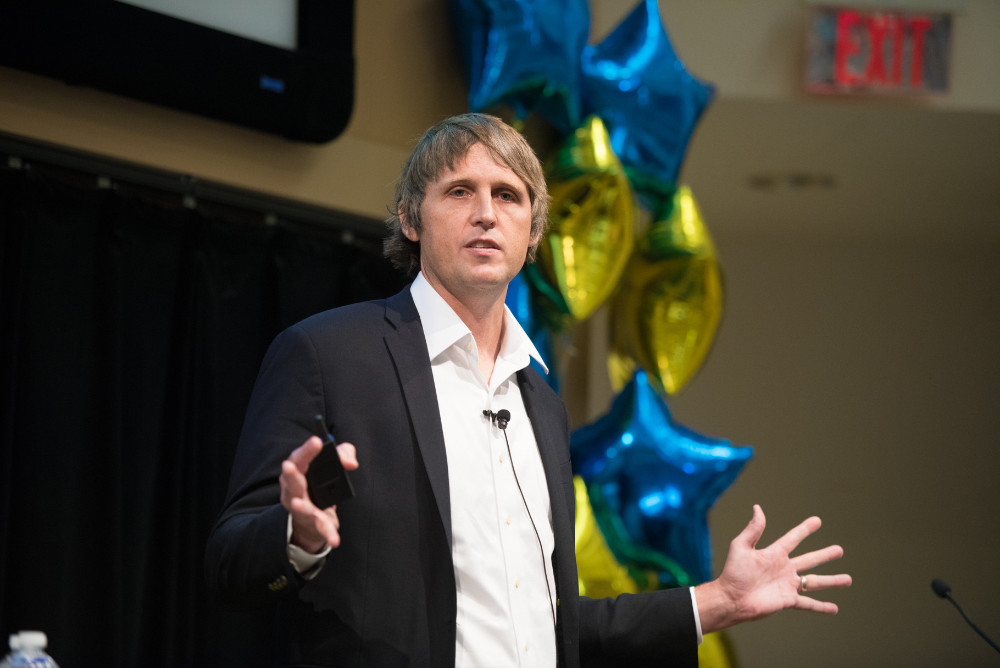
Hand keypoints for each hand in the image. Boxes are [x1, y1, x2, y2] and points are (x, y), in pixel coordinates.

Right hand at [279, 436, 358, 553]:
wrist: (315, 514)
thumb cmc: (320, 482)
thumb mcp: (334, 463)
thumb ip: (344, 454)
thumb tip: (351, 463)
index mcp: (298, 471)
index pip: (298, 457)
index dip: (306, 449)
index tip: (317, 441)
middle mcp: (294, 489)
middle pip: (292, 481)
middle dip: (290, 474)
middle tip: (289, 466)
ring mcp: (300, 508)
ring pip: (299, 507)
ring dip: (299, 505)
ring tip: (299, 503)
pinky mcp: (313, 523)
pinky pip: (320, 529)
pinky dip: (327, 534)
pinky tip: (335, 540)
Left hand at [695, 504, 851, 633]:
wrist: (731, 598)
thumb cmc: (733, 572)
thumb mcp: (741, 546)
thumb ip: (753, 529)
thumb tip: (758, 507)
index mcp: (774, 554)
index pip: (793, 538)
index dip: (805, 529)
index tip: (817, 521)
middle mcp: (784, 568)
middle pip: (810, 559)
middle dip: (825, 555)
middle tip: (840, 549)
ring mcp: (787, 585)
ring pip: (814, 582)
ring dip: (831, 581)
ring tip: (848, 579)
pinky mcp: (788, 600)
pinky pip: (808, 603)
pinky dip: (822, 606)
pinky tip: (835, 608)